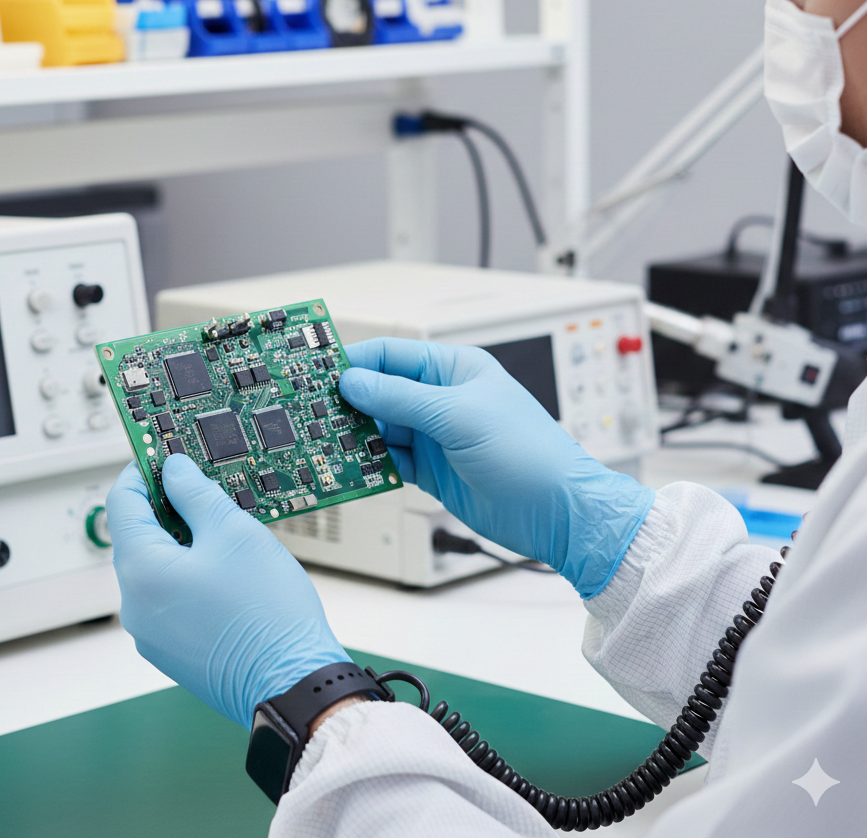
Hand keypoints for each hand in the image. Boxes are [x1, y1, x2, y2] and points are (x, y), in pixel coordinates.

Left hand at [106, 455, 348, 728]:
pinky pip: (171, 598)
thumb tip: (174, 471)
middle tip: (202, 483)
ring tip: (222, 525)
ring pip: (157, 568)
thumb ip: (196, 494)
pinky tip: (225, 565)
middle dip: (167, 506)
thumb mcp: (234, 532)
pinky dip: (189, 573)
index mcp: (141, 573)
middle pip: (138, 537)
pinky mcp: (174, 651)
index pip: (122, 503)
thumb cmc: (267, 614)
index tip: (161, 452)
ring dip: (182, 540)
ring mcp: (152, 634)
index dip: (142, 470)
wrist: (294, 682)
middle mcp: (135, 607)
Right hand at [339, 338, 653, 598]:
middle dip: (348, 401)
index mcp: (454, 369)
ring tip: (324, 439)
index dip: (353, 362)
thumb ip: (401, 398)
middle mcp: (441, 398)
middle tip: (309, 410)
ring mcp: (435, 435)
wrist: (557, 512)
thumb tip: (353, 381)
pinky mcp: (430, 469)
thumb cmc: (528, 453)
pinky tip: (352, 463)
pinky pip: (390, 458)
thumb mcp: (459, 416)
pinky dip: (370, 461)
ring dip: (356, 434)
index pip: (391, 355)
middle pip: (379, 391)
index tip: (317, 371)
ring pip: (380, 426)